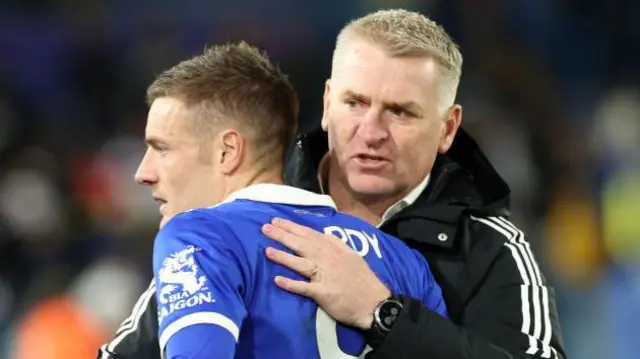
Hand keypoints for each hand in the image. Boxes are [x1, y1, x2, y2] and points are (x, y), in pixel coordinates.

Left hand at [262, 218, 390, 329]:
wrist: (374, 303)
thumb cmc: (363, 279)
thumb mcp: (353, 255)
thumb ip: (337, 244)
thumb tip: (324, 234)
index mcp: (335, 249)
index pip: (310, 234)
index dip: (292, 227)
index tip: (277, 221)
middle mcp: (328, 260)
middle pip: (302, 245)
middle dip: (283, 235)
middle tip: (265, 228)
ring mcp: (325, 276)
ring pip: (301, 263)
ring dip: (283, 256)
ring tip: (267, 250)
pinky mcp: (323, 293)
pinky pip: (304, 288)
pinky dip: (291, 284)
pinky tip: (277, 280)